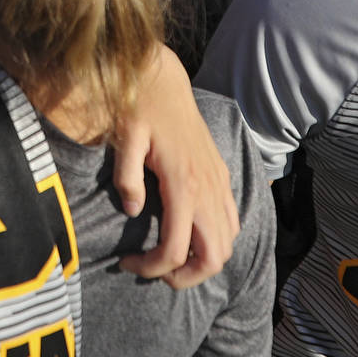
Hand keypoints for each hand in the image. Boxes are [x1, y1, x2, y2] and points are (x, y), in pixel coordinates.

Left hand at [113, 48, 238, 287]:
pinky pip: (232, 220)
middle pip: (214, 257)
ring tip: (172, 258)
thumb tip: (131, 211)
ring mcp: (219, 182)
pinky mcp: (221, 175)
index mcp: (182, 184)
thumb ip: (127, 178)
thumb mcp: (125, 139)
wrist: (163, 80)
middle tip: (156, 272)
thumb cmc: (139, 108)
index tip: (127, 262)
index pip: (176, 248)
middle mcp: (207, 188)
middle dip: (186, 277)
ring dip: (203, 260)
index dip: (151, 267)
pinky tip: (190, 234)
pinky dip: (216, 239)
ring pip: (228, 243)